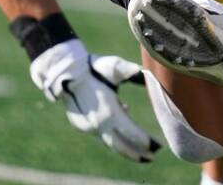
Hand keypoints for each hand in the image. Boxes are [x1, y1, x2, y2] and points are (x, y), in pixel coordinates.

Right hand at [29, 39, 158, 161]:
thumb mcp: (114, 66)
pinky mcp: (82, 125)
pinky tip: (123, 130)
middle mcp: (99, 124)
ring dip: (125, 149)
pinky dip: (114, 137)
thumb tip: (147, 72)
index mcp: (109, 112)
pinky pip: (101, 135)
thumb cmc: (92, 67)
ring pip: (110, 143)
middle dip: (137, 153)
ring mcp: (89, 126)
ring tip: (141, 154)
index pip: (131, 133)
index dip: (145, 141)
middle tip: (152, 157)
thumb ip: (131, 70)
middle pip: (120, 146)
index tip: (157, 146)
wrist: (65, 72)